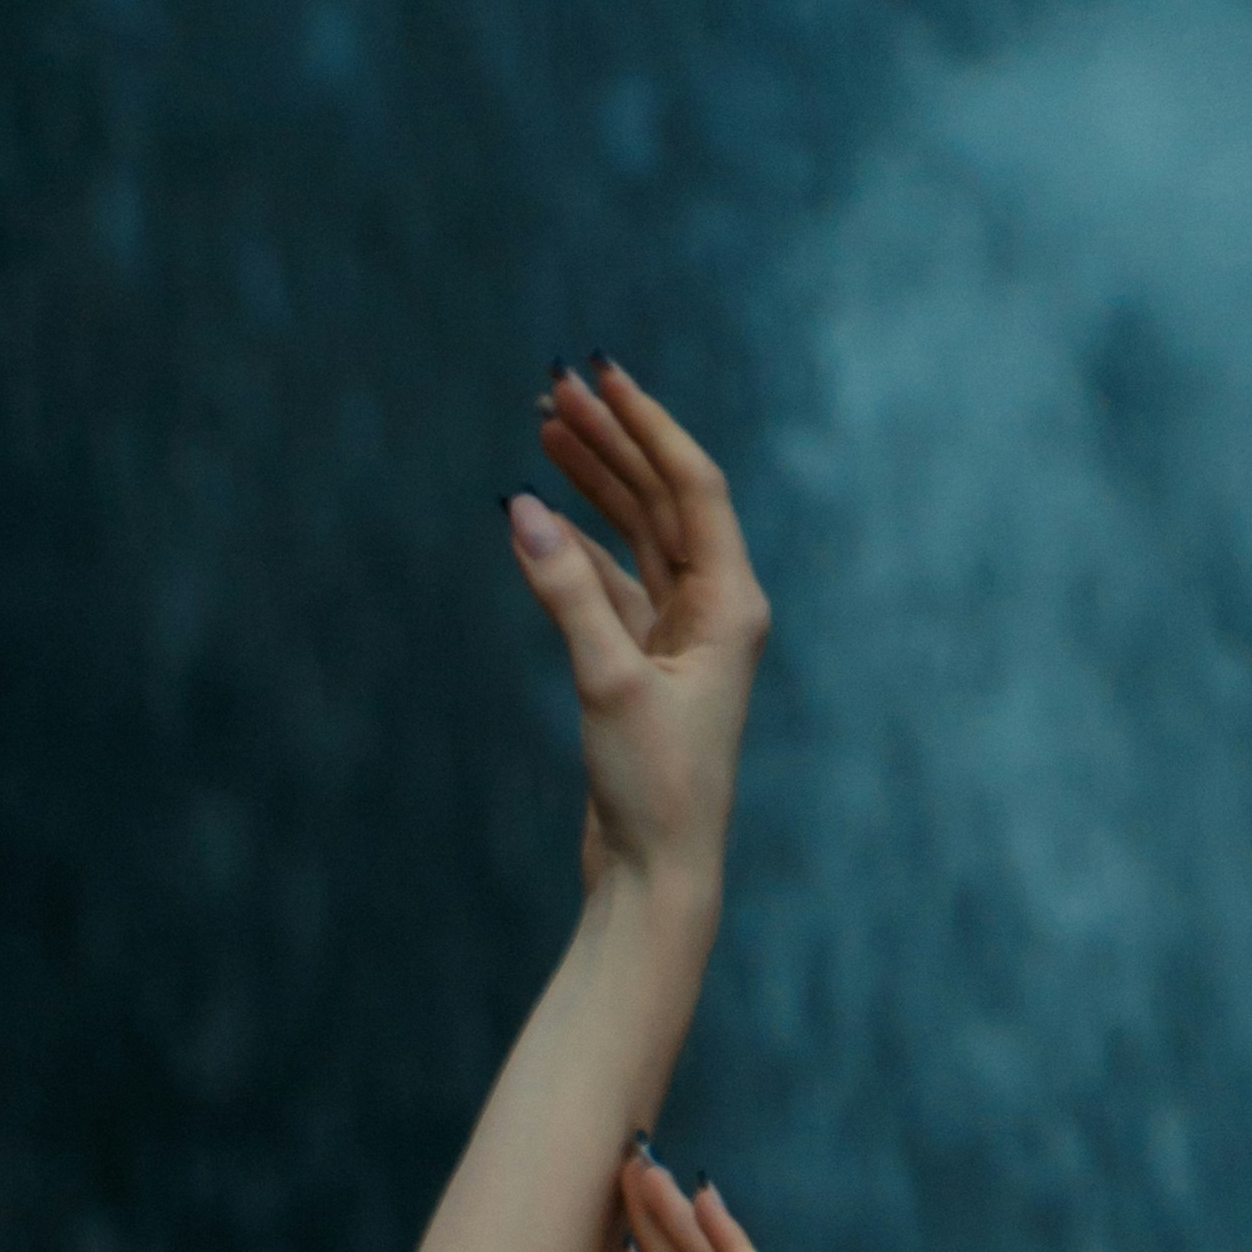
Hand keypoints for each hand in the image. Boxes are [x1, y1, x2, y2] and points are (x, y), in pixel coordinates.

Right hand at [505, 361, 770, 903]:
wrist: (657, 877)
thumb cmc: (652, 790)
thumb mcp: (607, 683)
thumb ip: (565, 593)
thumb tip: (520, 511)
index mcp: (731, 603)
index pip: (692, 485)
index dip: (646, 424)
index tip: (601, 374)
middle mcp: (714, 610)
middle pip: (662, 499)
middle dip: (611, 442)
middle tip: (555, 389)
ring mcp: (679, 638)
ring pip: (636, 537)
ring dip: (594, 485)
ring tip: (546, 431)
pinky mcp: (644, 669)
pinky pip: (612, 586)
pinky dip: (577, 551)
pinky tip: (543, 518)